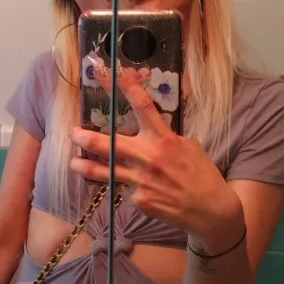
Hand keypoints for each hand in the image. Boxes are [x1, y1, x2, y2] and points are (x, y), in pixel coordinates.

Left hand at [70, 63, 242, 247]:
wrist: (210, 211)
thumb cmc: (202, 174)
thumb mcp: (190, 146)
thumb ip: (166, 136)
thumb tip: (150, 128)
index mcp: (164, 139)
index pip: (142, 106)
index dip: (124, 87)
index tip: (108, 73)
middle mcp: (149, 158)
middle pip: (109, 145)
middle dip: (86, 138)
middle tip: (73, 133)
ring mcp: (141, 181)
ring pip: (105, 172)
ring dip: (85, 166)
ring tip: (73, 162)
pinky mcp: (139, 200)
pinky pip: (125, 188)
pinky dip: (126, 185)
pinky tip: (133, 187)